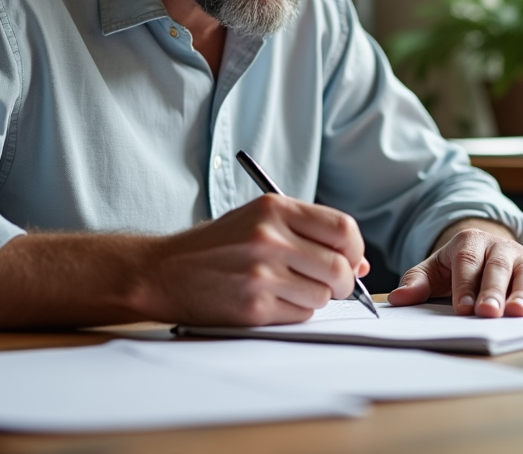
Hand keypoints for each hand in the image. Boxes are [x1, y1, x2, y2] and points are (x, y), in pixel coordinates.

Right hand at [140, 194, 369, 326]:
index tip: (351, 260)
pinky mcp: (253, 306)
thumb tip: (360, 264)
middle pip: (339, 266)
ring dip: (315, 297)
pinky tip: (270, 301)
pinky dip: (294, 312)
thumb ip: (308, 234)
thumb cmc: (215, 246)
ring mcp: (261, 273)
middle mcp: (269, 237)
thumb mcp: (258, 221)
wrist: (162, 271)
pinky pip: (300, 314)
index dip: (355, 249)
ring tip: (287, 289)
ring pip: (323, 294)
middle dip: (343, 281)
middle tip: (331, 284)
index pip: (343, 229)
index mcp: (274, 208)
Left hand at [387, 225, 522, 316]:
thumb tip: (398, 299)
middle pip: (497, 267)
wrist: (484, 248)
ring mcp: (522, 258)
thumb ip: (418, 282)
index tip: (463, 308)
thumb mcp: (434, 269)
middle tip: (489, 313)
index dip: (465, 285)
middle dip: (493, 291)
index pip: (467, 262)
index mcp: (469, 242)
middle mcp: (499, 247)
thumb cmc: (458, 266)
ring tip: (518, 313)